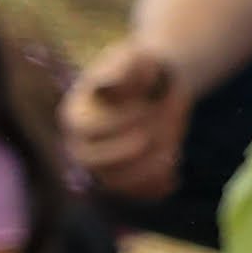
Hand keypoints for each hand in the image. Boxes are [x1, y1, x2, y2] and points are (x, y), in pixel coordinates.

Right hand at [67, 38, 186, 203]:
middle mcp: (82, 144)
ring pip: (113, 183)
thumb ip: (128, 67)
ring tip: (173, 155)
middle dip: (125, 153)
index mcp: (76, 115)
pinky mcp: (126, 177)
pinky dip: (154, 189)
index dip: (115, 123)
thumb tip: (113, 85)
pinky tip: (175, 177)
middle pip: (91, 162)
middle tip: (153, 137)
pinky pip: (134, 193)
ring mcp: (103, 165)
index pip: (86, 129)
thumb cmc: (144, 69)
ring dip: (144, 174)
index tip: (145, 107)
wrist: (159, 86)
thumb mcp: (137, 58)